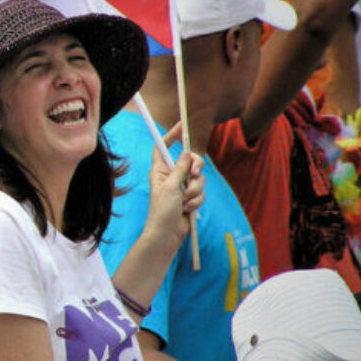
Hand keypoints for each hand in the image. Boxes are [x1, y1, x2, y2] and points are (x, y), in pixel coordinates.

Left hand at [144, 123, 204, 251]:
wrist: (167, 234)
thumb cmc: (162, 211)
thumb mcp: (170, 187)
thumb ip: (180, 169)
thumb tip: (186, 151)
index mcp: (159, 170)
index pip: (163, 147)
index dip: (171, 136)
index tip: (182, 125)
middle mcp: (170, 176)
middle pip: (190, 160)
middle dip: (195, 168)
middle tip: (194, 175)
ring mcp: (181, 187)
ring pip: (199, 179)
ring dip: (194, 191)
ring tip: (184, 202)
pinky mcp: (190, 198)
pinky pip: (201, 193)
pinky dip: (196, 201)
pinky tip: (187, 210)